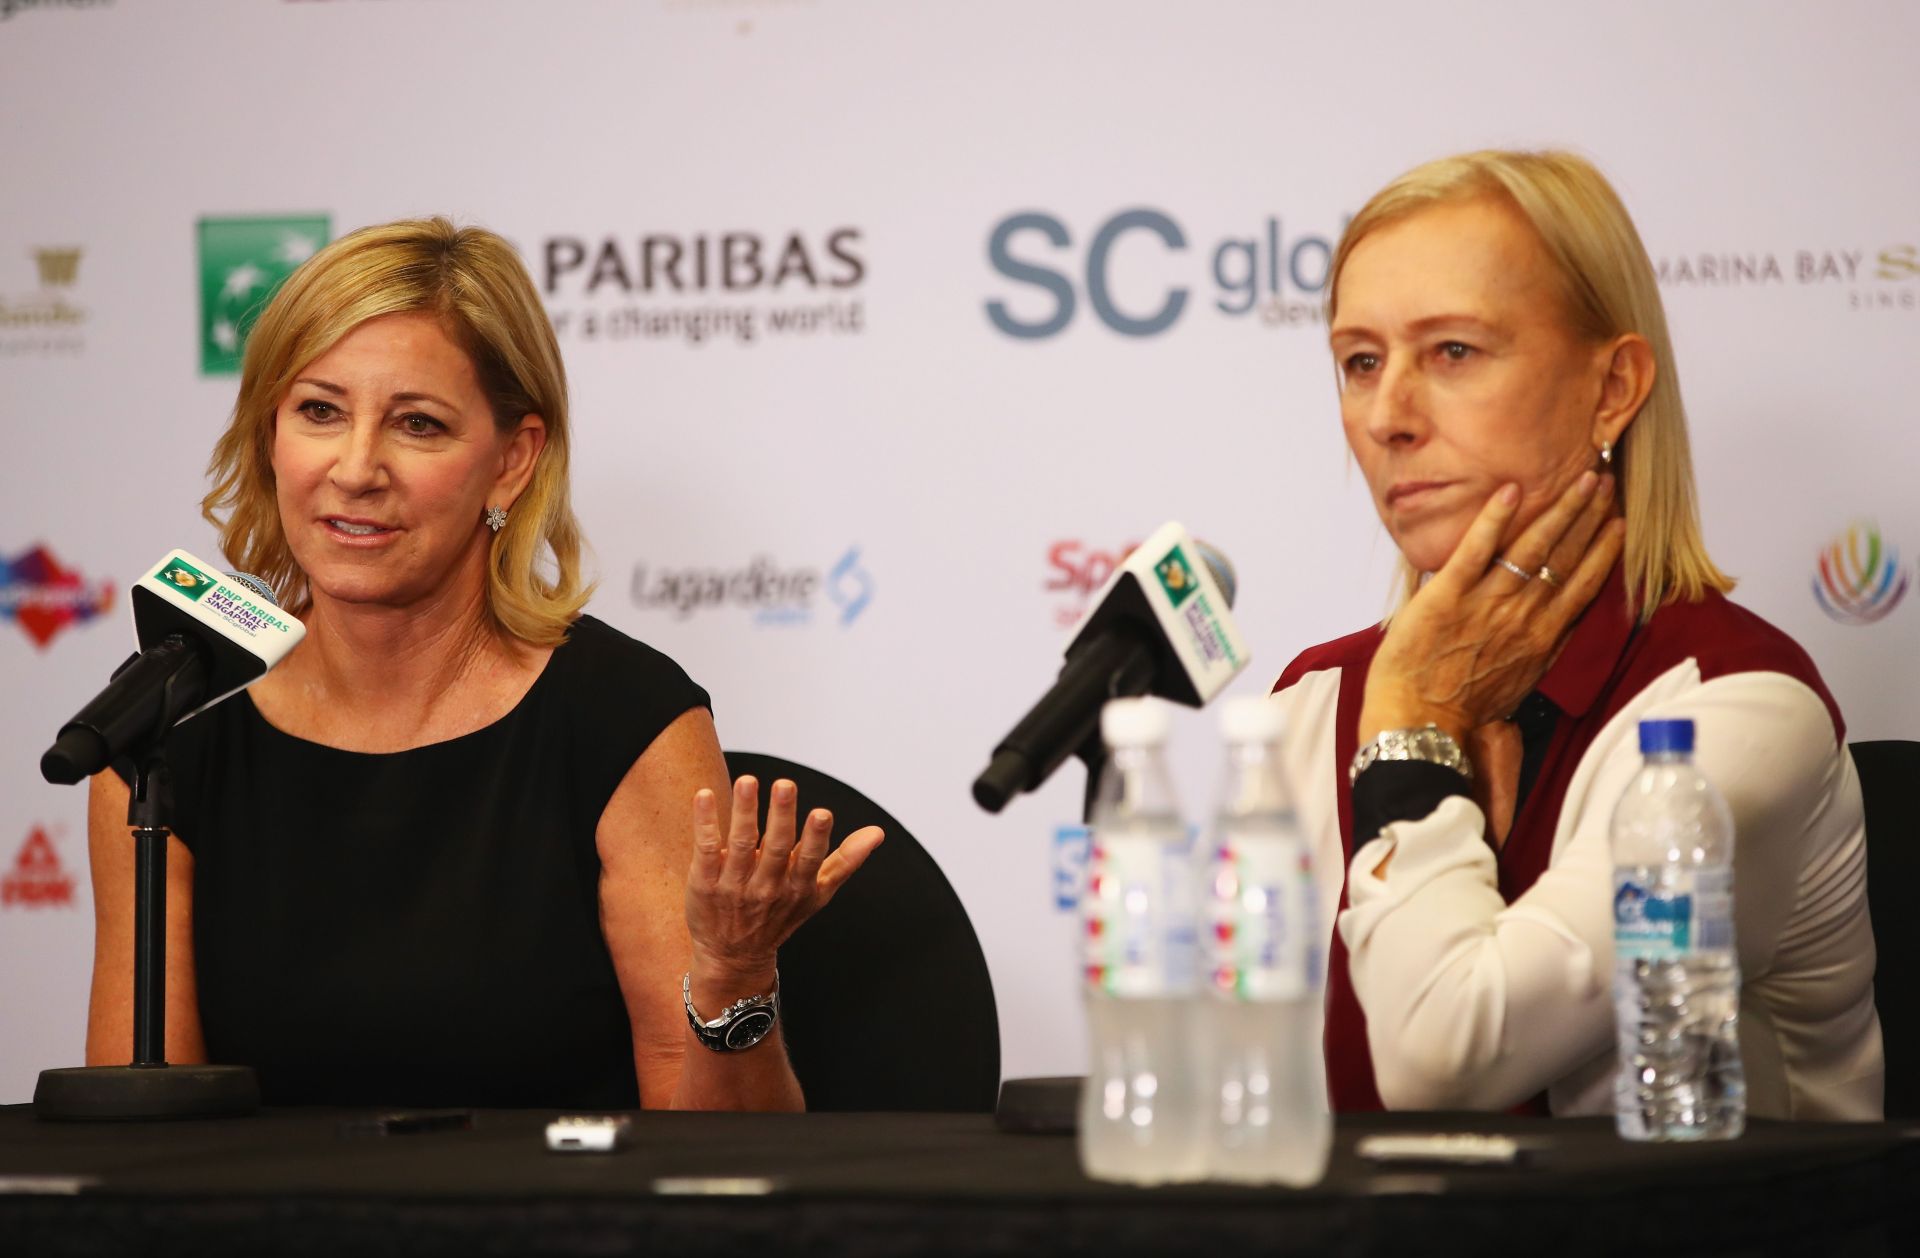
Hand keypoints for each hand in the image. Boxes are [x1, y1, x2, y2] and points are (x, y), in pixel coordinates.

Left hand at [684, 775, 884, 991]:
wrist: (731, 957)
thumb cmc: (778, 917)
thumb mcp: (817, 895)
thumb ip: (846, 861)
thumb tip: (878, 832)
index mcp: (797, 887)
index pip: (810, 861)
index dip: (816, 838)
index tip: (822, 813)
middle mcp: (766, 888)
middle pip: (775, 849)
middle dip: (781, 816)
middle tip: (785, 784)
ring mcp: (733, 886)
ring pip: (739, 844)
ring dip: (744, 811)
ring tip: (748, 781)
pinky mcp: (704, 882)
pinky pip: (705, 849)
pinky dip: (705, 822)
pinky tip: (705, 795)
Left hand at [1360, 471, 1623, 745]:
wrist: (1421, 724)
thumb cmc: (1461, 710)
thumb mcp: (1518, 682)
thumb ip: (1539, 648)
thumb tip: (1559, 624)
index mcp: (1541, 637)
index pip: (1582, 584)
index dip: (1604, 550)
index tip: (1620, 522)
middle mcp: (1523, 616)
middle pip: (1565, 557)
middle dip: (1589, 516)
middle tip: (1605, 480)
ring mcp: (1486, 603)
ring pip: (1533, 547)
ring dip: (1561, 509)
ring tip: (1581, 478)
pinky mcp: (1447, 595)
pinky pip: (1475, 550)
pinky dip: (1493, 519)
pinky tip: (1511, 491)